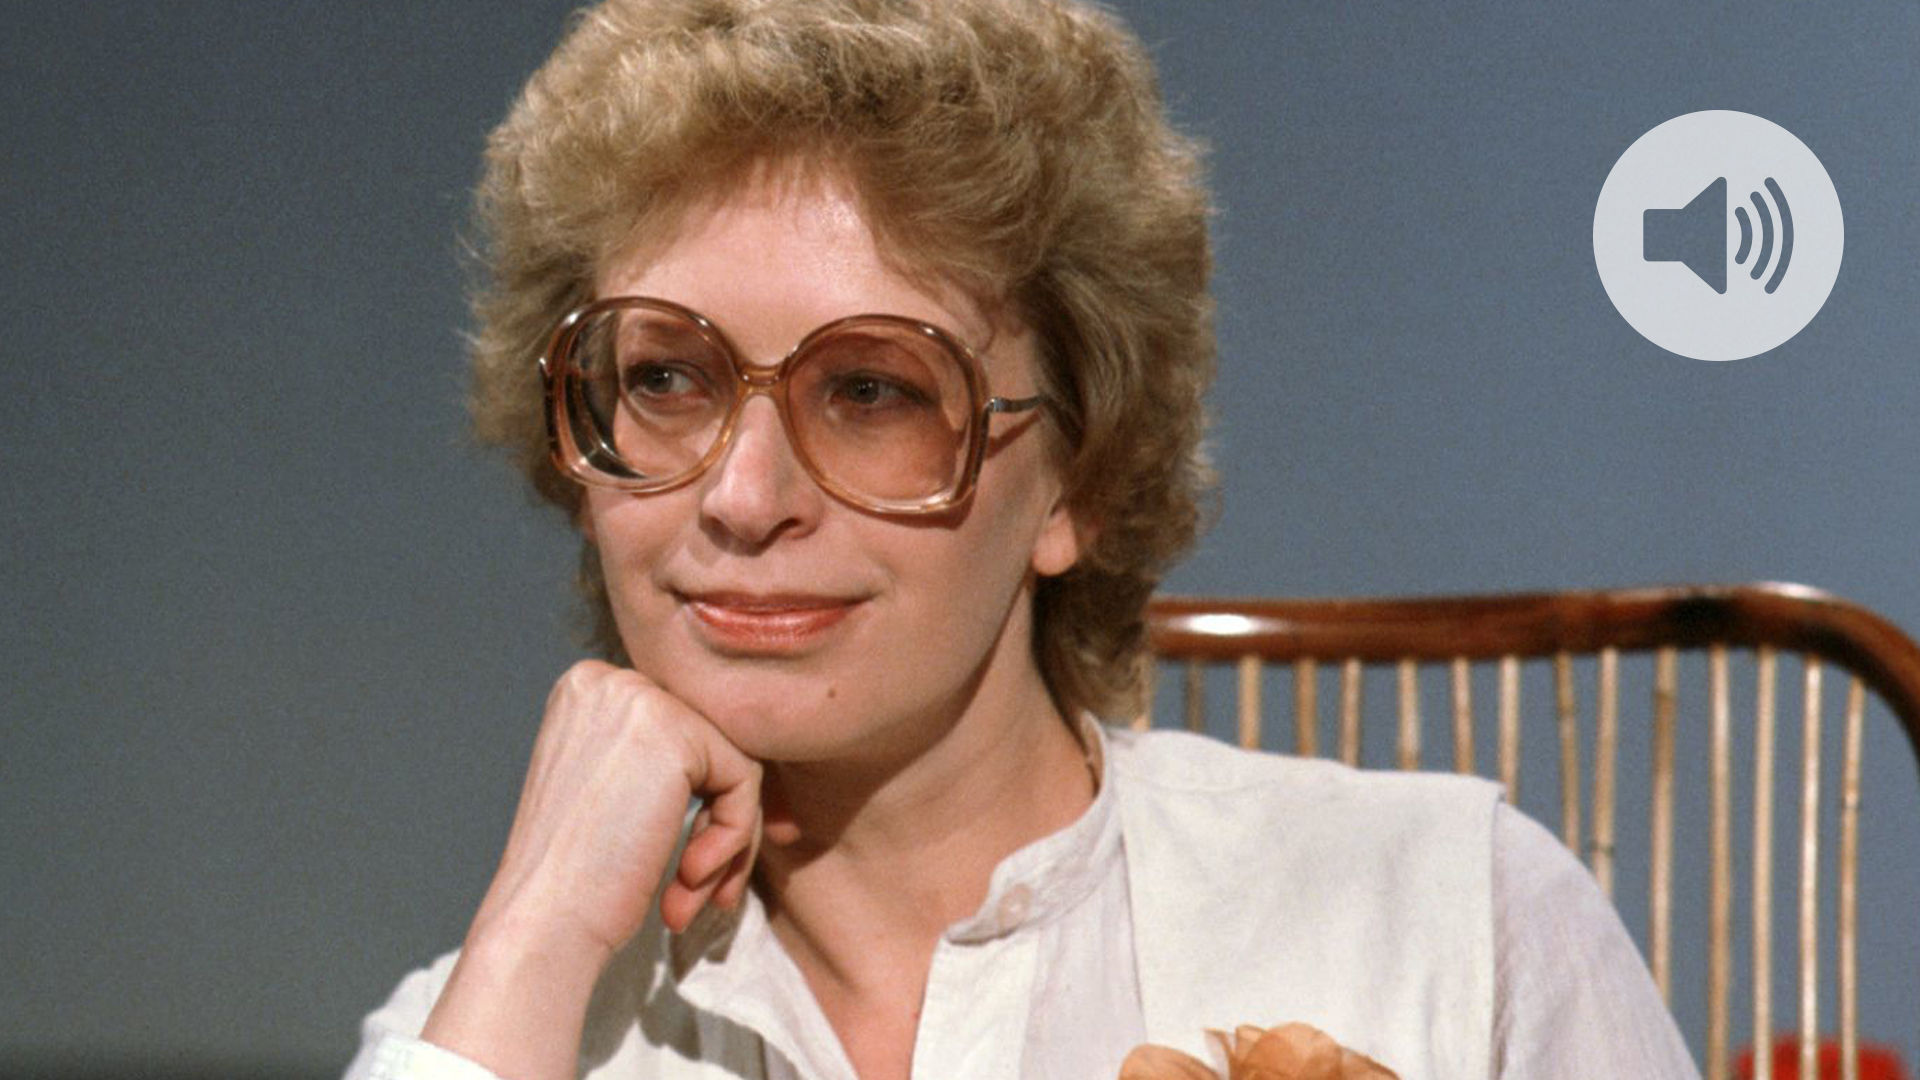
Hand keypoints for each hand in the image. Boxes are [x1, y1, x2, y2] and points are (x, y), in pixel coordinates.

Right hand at [420, 660, 762, 1079]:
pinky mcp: (674, 734)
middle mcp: (608, 680)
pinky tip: (690, 880)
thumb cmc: (575, 881)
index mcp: (587, 689)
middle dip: (721, 822)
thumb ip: (657, 758)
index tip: (698, 865)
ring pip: (733, 762)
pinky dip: (735, 838)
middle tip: (702, 890)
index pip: (683, 729)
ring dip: (729, 840)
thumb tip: (735, 752)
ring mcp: (639, 700)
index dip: (700, 800)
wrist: (541, 924)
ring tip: (695, 895)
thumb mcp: (611, 793)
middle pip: (711, 742)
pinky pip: (744, 778)